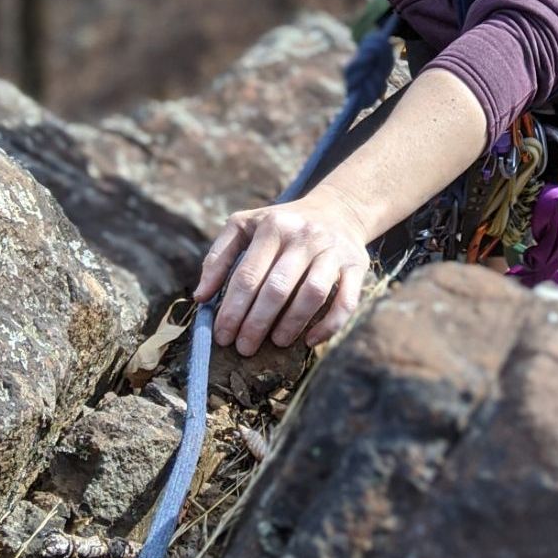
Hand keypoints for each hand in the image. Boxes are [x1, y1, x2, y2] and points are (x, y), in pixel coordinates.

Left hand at [193, 188, 370, 353]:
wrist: (338, 209)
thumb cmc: (282, 224)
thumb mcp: (245, 225)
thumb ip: (218, 256)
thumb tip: (201, 297)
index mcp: (274, 225)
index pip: (248, 275)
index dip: (232, 310)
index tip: (222, 336)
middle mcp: (305, 235)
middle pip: (277, 288)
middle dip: (256, 324)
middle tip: (243, 348)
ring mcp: (333, 250)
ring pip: (312, 294)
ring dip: (291, 325)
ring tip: (276, 342)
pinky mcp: (356, 265)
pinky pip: (346, 301)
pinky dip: (330, 325)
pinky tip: (311, 340)